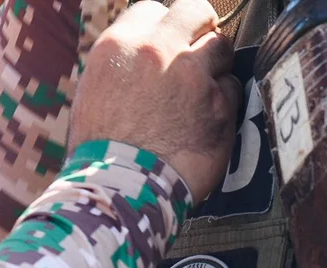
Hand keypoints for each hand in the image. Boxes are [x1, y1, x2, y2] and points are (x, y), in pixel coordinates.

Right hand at [69, 0, 241, 202]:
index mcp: (121, 44)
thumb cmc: (100, 151)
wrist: (120, 189)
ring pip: (221, 47)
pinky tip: (206, 124)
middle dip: (199, 29)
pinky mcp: (219, 106)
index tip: (167, 44)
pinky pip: (232, 90)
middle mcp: (159, 50)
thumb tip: (143, 55)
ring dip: (215, 67)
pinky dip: (223, 103)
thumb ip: (124, 63)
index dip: (163, 29)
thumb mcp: (94, 91)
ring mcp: (194, 76)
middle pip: (195, 11)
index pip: (154, 10)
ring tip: (200, 95)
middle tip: (198, 52)